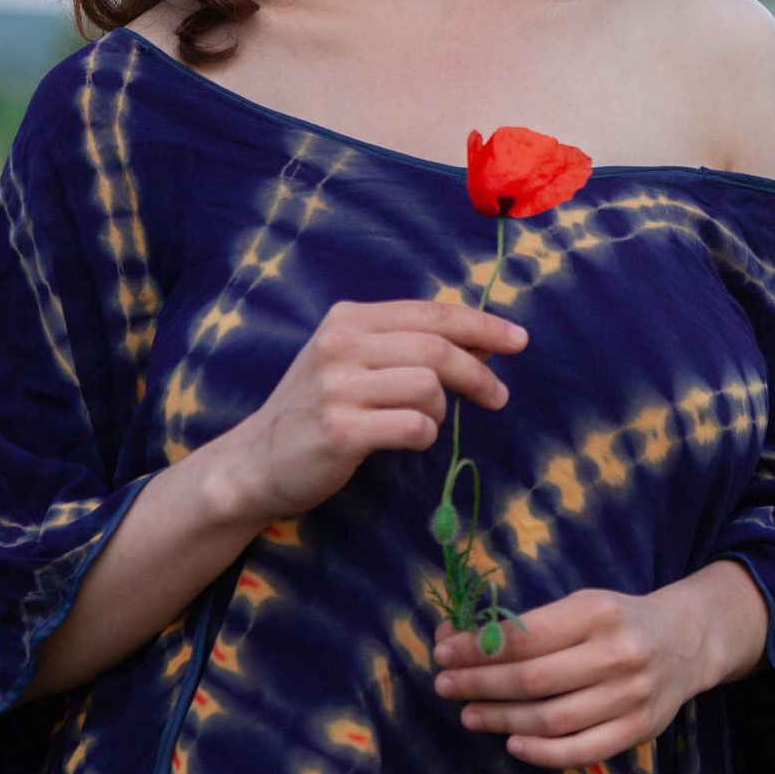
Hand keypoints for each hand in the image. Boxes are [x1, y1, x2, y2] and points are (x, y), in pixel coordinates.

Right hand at [233, 297, 527, 520]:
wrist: (257, 461)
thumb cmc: (317, 410)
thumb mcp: (354, 362)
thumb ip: (409, 346)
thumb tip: (484, 341)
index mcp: (348, 319)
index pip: (431, 312)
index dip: (482, 324)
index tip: (518, 340)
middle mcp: (340, 345)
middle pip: (437, 348)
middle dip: (478, 373)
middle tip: (497, 396)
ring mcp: (337, 387)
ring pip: (429, 387)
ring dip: (441, 411)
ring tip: (424, 423)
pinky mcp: (340, 430)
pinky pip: (414, 426)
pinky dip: (425, 436)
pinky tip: (408, 441)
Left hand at [430, 585, 711, 767]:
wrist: (686, 641)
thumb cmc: (617, 621)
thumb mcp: (581, 604)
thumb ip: (528, 625)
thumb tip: (458, 639)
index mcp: (597, 613)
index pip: (525, 638)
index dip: (477, 649)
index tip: (443, 652)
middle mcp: (617, 654)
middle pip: (533, 680)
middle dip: (479, 684)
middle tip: (444, 686)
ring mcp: (631, 696)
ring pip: (552, 719)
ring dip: (501, 719)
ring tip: (469, 714)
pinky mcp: (639, 729)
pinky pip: (582, 750)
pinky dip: (542, 752)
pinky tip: (512, 743)